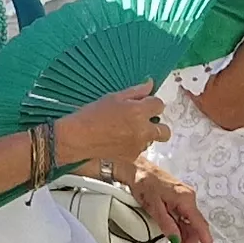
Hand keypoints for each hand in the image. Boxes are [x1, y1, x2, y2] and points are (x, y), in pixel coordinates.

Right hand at [48, 85, 169, 174]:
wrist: (78, 138)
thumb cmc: (91, 116)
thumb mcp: (113, 97)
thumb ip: (136, 92)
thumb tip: (149, 84)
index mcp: (139, 112)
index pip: (160, 105)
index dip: (152, 103)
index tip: (145, 103)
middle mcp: (142, 131)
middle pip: (165, 130)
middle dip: (158, 125)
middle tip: (145, 121)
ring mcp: (138, 146)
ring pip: (151, 140)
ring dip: (144, 135)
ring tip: (125, 130)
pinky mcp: (131, 157)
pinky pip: (139, 149)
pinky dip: (133, 145)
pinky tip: (118, 139)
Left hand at [126, 159, 213, 242]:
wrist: (136, 167)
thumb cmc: (144, 182)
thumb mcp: (153, 206)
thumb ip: (166, 224)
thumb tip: (177, 241)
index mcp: (186, 199)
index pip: (199, 224)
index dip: (206, 241)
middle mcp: (188, 199)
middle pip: (194, 227)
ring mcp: (183, 200)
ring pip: (188, 225)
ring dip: (185, 240)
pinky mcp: (177, 200)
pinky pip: (182, 219)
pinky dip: (180, 232)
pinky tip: (175, 242)